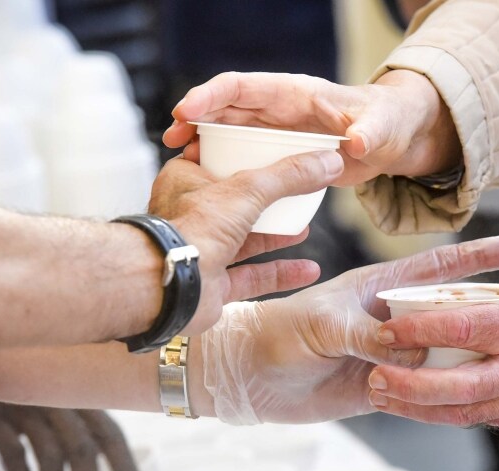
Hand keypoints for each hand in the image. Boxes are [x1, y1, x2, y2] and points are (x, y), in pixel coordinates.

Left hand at [147, 151, 343, 333]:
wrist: (168, 285)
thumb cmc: (192, 228)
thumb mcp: (249, 189)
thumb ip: (289, 176)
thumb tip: (329, 162)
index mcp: (186, 181)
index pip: (217, 161)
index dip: (246, 157)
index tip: (277, 155)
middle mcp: (191, 216)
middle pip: (236, 203)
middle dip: (268, 202)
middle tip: (297, 194)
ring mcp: (202, 252)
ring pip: (244, 241)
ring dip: (276, 237)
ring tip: (304, 229)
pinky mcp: (212, 285)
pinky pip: (252, 277)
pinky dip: (280, 274)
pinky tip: (308, 270)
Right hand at [163, 69, 460, 186]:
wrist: (393, 138)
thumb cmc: (388, 124)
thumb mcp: (383, 128)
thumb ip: (370, 133)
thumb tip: (358, 143)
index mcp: (293, 94)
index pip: (243, 86)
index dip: (212, 95)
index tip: (186, 110)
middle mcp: (277, 110)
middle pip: (224, 108)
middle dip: (193, 118)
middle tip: (170, 139)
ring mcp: (274, 132)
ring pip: (227, 132)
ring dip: (200, 142)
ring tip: (176, 160)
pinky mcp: (278, 154)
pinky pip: (242, 156)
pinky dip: (223, 165)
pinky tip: (209, 184)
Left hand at [196, 235, 498, 424]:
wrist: (250, 377)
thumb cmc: (278, 334)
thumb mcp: (324, 326)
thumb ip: (369, 335)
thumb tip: (419, 355)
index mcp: (376, 289)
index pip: (434, 269)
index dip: (474, 258)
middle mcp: (388, 320)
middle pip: (448, 314)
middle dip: (485, 313)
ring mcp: (388, 356)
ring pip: (440, 356)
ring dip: (467, 359)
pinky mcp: (382, 389)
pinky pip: (422, 392)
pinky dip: (443, 395)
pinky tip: (470, 397)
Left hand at [368, 284, 498, 434]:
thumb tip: (465, 291)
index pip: (462, 327)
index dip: (421, 330)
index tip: (388, 326)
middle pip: (454, 384)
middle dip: (409, 384)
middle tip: (374, 376)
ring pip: (458, 410)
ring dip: (415, 407)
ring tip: (379, 396)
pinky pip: (474, 418)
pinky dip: (440, 414)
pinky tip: (414, 407)